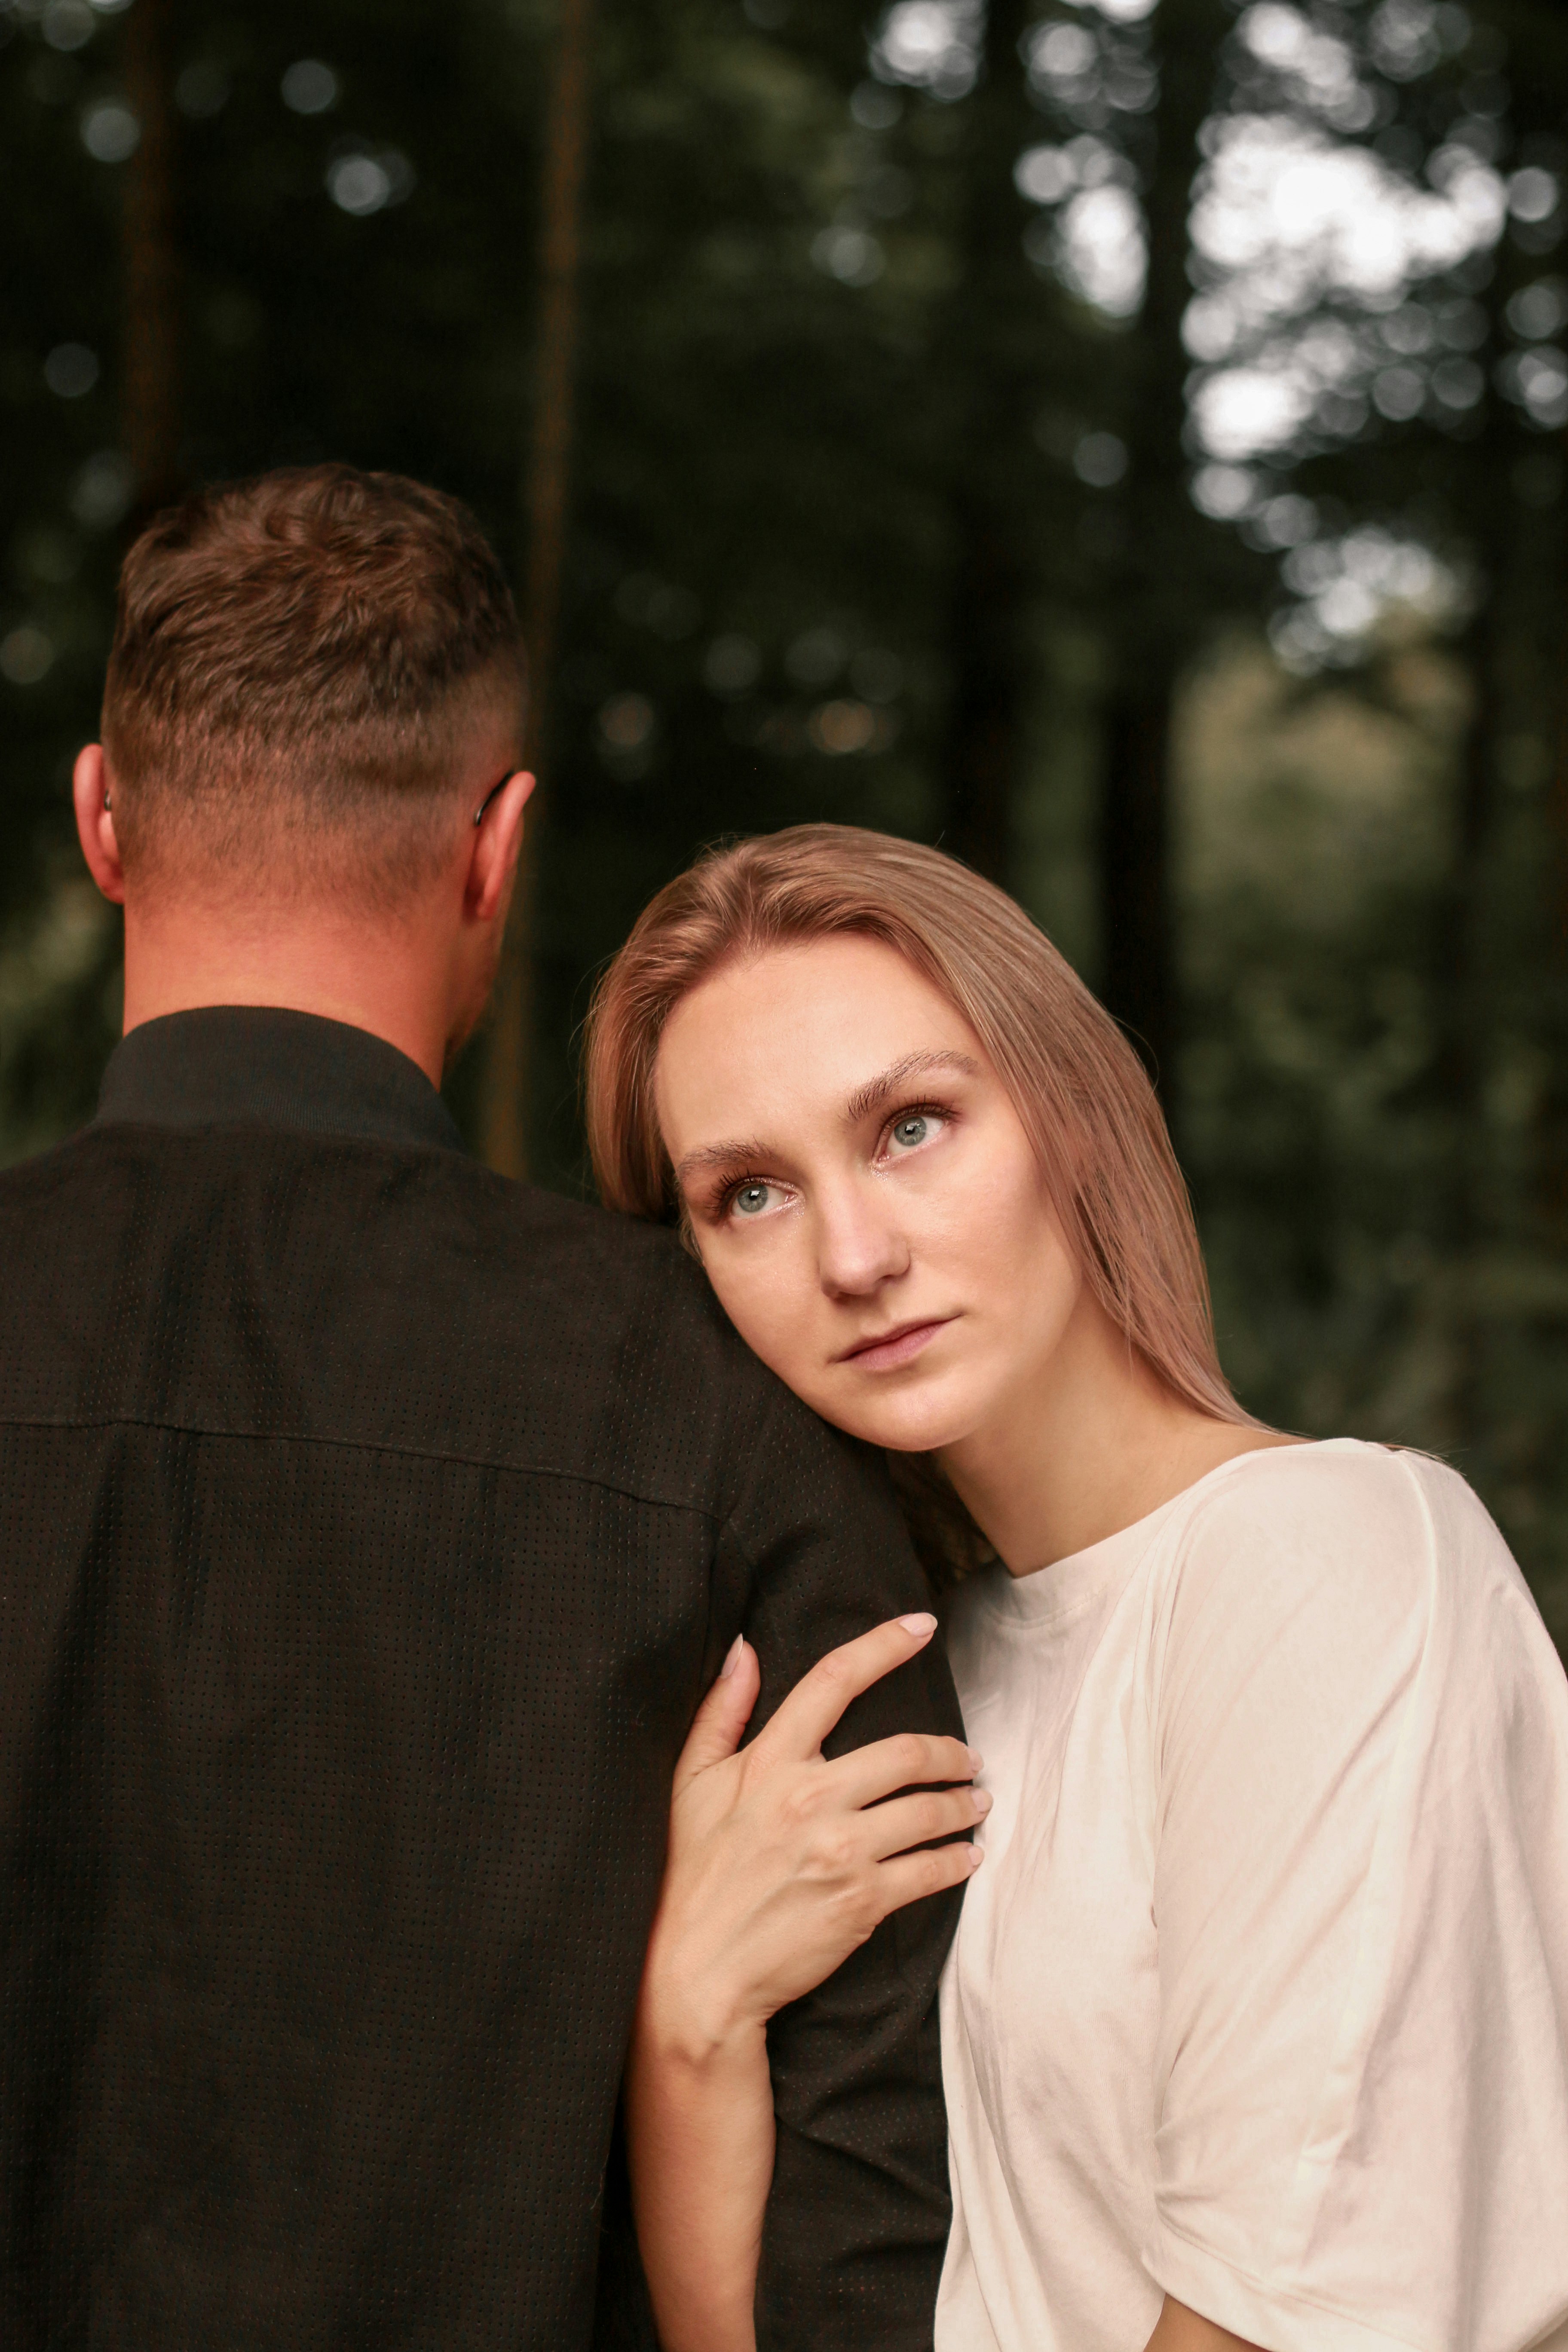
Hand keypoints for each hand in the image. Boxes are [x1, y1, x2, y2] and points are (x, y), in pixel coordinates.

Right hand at [639, 1613, 986, 2064]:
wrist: (696, 1974)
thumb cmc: (691, 1875)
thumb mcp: (690, 1783)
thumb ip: (721, 1711)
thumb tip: (744, 1648)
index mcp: (769, 1762)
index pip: (834, 1681)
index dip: (883, 1645)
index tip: (922, 1625)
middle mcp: (811, 1798)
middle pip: (906, 1751)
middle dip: (950, 1752)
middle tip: (966, 1758)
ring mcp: (841, 1851)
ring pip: (928, 1810)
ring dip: (963, 1803)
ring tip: (975, 1801)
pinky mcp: (863, 1902)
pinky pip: (931, 1870)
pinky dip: (958, 1859)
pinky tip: (967, 1855)